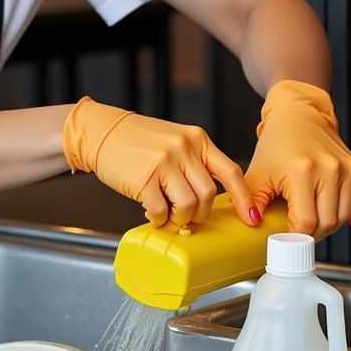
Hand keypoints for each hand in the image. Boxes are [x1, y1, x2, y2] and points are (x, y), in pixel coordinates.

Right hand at [62, 97, 256, 227]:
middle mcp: (184, 148)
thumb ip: (193, 162)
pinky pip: (160, 211)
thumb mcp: (173, 141)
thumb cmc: (135, 140)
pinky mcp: (144, 179)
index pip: (231, 172)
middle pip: (208, 195)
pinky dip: (158, 219)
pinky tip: (151, 213)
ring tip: (167, 215)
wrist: (100, 132)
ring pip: (188, 205)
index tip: (249, 217)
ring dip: (179, 218)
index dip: (243, 198)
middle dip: (199, 214)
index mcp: (198, 139)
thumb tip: (204, 200)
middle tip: (186, 216)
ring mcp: (165, 163)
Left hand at [244, 80, 350, 240]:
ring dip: (329, 225)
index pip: (306, 222)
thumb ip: (250, 202)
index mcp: (302, 171)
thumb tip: (253, 226)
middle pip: (328, 223)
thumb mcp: (256, 174)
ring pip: (344, 217)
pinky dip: (350, 213)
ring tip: (312, 220)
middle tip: (298, 232)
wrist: (299, 117)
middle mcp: (330, 169)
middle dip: (312, 234)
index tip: (286, 237)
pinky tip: (334, 212)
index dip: (296, 236)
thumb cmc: (276, 146)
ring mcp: (349, 168)